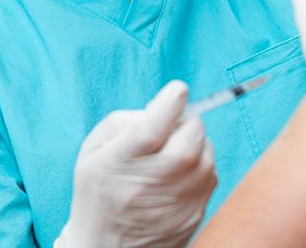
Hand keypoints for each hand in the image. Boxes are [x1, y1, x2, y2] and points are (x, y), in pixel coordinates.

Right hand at [55, 82, 216, 247]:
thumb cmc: (99, 191)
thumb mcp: (94, 151)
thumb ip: (126, 120)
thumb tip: (167, 104)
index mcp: (117, 165)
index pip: (150, 130)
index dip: (169, 104)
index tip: (178, 90)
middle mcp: (148, 186)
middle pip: (189, 140)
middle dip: (188, 121)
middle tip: (175, 124)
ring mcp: (175, 203)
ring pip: (206, 155)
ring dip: (197, 142)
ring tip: (175, 148)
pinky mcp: (194, 214)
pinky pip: (211, 174)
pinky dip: (201, 164)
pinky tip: (181, 171)